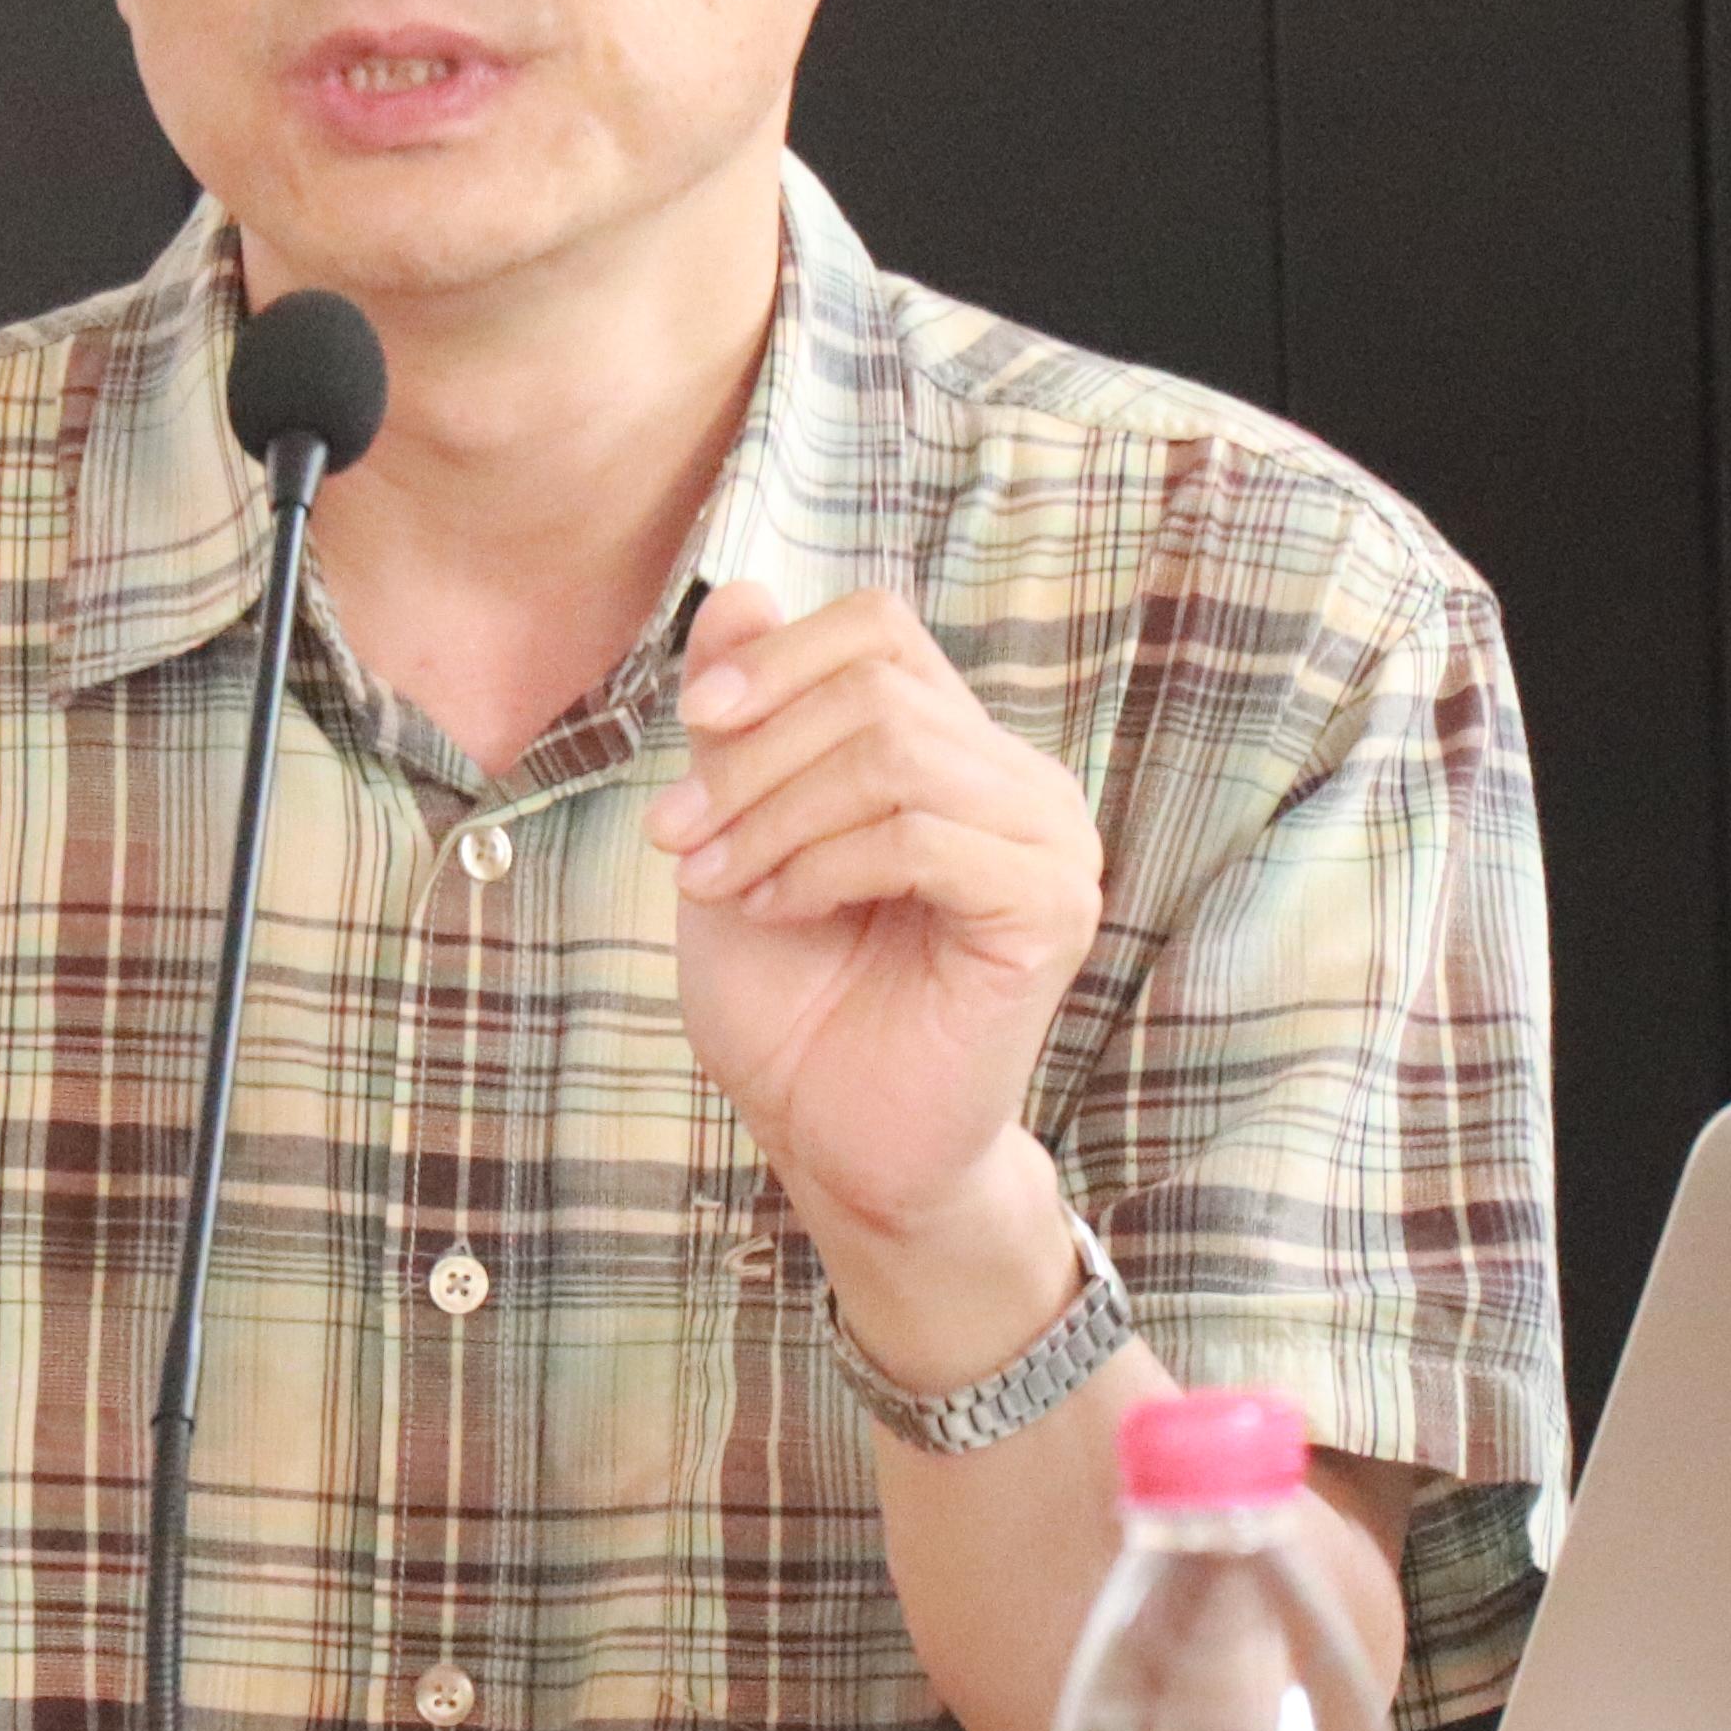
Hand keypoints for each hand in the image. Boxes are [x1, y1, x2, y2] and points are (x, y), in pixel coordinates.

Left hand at [651, 584, 1103, 1246]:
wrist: (837, 1142)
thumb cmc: (794, 1002)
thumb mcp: (737, 835)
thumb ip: (742, 721)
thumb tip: (739, 589)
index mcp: (955, 748)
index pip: (880, 628)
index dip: (779, 655)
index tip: (695, 721)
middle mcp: (1018, 780)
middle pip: (876, 685)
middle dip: (754, 753)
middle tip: (680, 838)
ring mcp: (1050, 841)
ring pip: (895, 752)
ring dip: (776, 813)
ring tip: (717, 882)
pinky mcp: (1050, 910)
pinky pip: (924, 837)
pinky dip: (823, 866)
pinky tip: (776, 911)